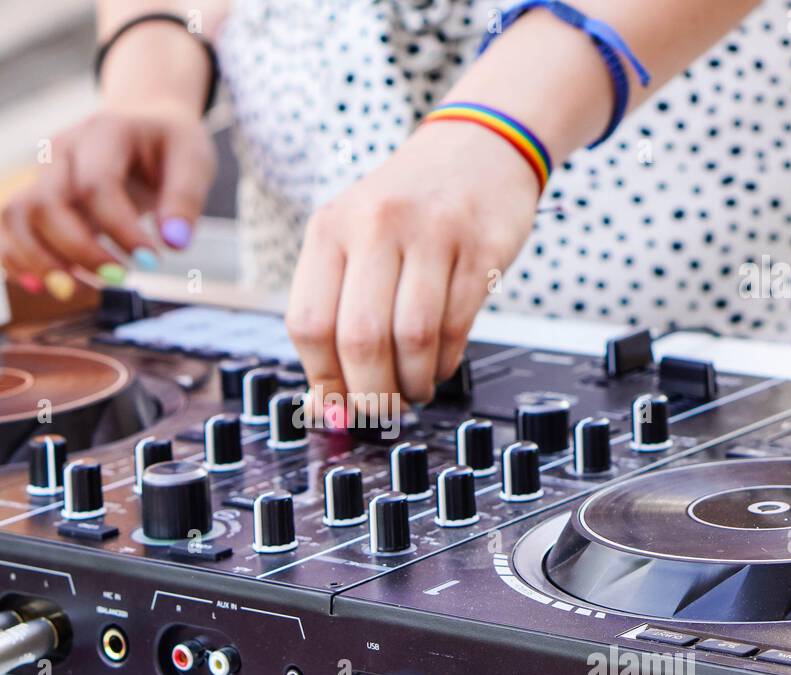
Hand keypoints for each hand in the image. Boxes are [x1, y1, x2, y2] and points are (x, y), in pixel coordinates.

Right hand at [0, 105, 216, 297]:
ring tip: (75, 290)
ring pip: (16, 216)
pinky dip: (18, 260)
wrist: (143, 122)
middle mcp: (64, 151)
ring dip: (39, 261)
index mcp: (104, 132)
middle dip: (79, 251)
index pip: (96, 184)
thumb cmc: (167, 143)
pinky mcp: (37, 197)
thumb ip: (185, 199)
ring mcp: (44, 174)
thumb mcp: (193, 159)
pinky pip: (9, 229)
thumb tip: (174, 242)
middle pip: (46, 203)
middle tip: (119, 277)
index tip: (151, 261)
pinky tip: (44, 285)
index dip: (120, 230)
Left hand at [286, 120, 538, 411]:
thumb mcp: (353, 240)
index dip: (323, 380)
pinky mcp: (481, 247)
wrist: (478, 147)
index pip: (309, 323)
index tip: (337, 405)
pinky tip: (439, 363)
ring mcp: (432, 234)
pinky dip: (445, 362)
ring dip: (412, 383)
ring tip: (413, 389)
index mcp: (330, 228)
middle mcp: (376, 225)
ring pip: (412, 338)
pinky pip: (456, 326)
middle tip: (380, 409)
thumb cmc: (407, 207)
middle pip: (361, 338)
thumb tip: (327, 405)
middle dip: (371, 393)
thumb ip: (334, 312)